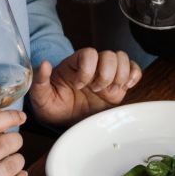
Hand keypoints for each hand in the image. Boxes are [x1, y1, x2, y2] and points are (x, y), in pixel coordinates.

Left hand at [27, 48, 142, 126]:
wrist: (65, 121)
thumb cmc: (53, 106)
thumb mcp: (40, 96)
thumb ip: (40, 80)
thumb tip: (44, 64)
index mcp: (75, 64)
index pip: (88, 53)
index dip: (88, 68)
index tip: (79, 85)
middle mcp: (93, 66)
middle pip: (109, 54)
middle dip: (106, 73)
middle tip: (96, 90)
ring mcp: (107, 75)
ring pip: (123, 59)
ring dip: (121, 74)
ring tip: (112, 91)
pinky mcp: (119, 86)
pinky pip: (133, 71)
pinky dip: (135, 75)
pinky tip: (127, 86)